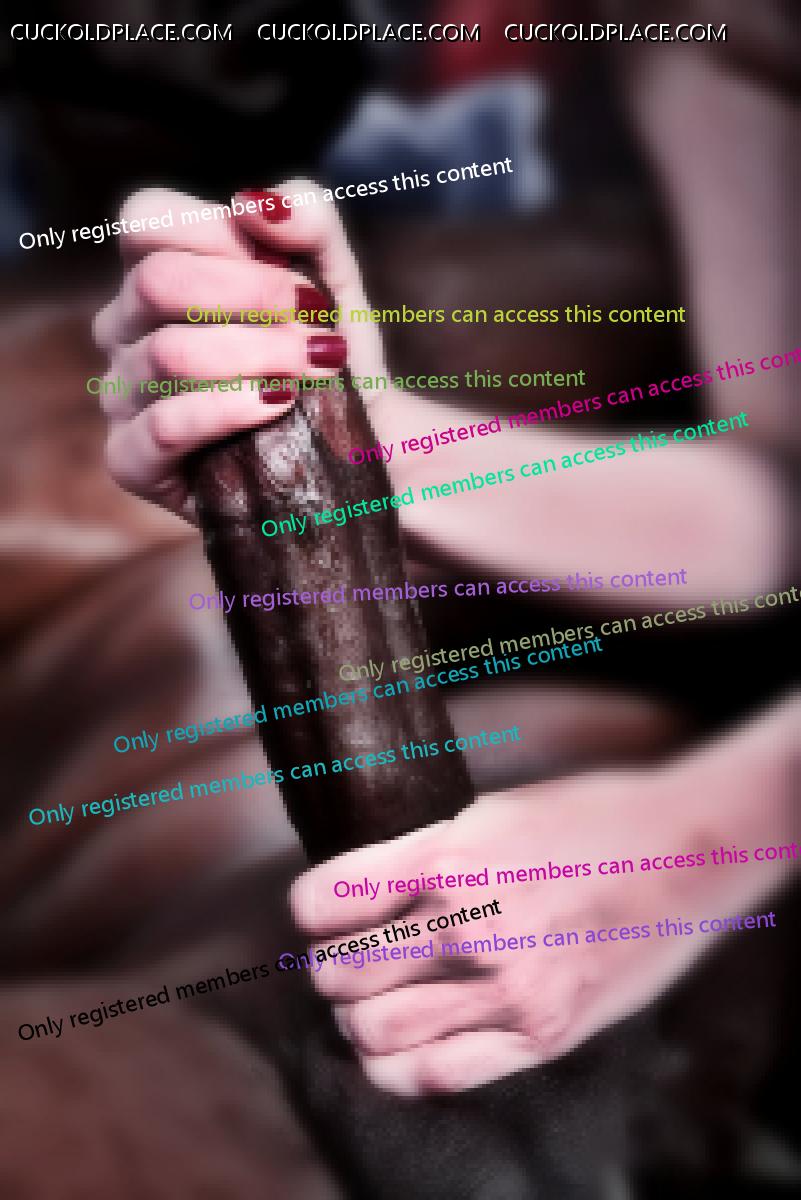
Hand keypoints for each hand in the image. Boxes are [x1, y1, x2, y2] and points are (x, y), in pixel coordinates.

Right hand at [93, 183, 388, 518]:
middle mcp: (124, 329)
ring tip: (313, 370)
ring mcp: (122, 395)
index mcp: (155, 270)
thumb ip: (308, 219)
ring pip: (169, 356)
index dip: (222, 235)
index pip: (146, 219)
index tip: (290, 274)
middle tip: (316, 328)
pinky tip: (278, 405)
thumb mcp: (334, 275)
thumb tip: (254, 203)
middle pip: (157, 283)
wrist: (359, 442)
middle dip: (252, 298)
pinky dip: (230, 411)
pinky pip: (164, 426)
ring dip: (258, 358)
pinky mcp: (133, 461)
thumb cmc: (329, 353)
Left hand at [291, 705, 796, 1095]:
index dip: (310, 910)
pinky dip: (396, 1069)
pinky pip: (435, 1075)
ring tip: (372, 1006)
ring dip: (357, 1022)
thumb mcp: (495, 811)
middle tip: (345, 963)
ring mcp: (506, 987)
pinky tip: (400, 1050)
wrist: (687, 855)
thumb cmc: (592, 820)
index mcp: (448, 854)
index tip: (320, 913)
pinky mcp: (542, 1032)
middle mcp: (468, 924)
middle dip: (329, 971)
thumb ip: (425, 852)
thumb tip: (361, 892)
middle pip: (340, 974)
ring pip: (374, 1032)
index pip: (322, 901)